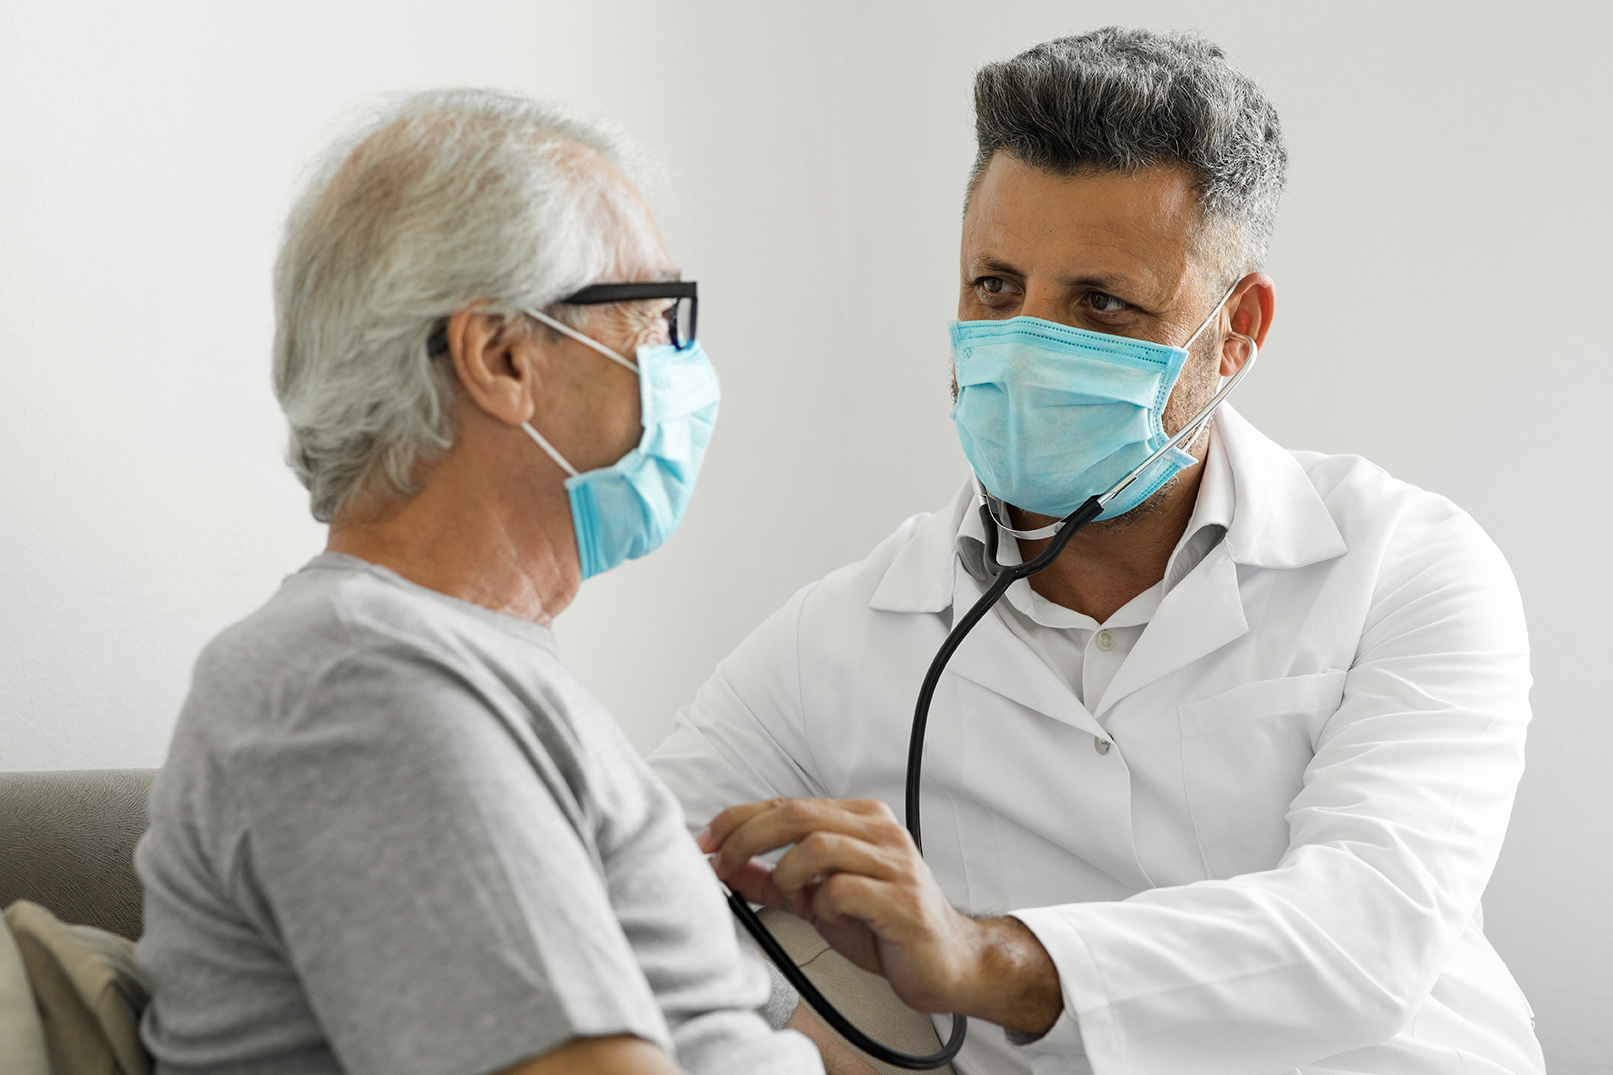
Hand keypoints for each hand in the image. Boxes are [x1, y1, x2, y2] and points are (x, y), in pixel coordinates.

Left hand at [699, 797, 1062, 1033]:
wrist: (946, 963)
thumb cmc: (885, 926)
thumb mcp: (818, 900)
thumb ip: (775, 881)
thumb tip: (727, 867)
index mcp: (859, 819)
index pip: (786, 803)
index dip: (738, 820)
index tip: (706, 843)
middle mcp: (879, 831)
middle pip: (796, 814)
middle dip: (746, 838)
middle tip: (721, 865)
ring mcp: (894, 863)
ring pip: (818, 845)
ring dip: (786, 875)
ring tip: (790, 898)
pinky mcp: (902, 900)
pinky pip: (843, 888)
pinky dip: (821, 904)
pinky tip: (828, 916)